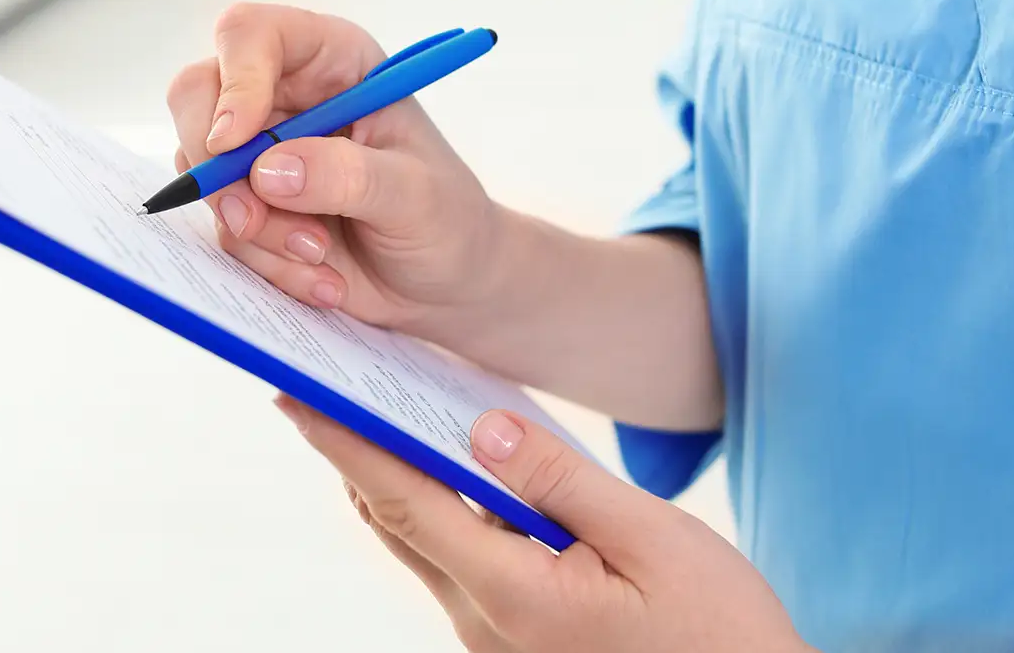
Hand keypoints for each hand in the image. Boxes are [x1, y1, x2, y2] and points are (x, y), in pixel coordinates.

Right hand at [166, 4, 505, 342]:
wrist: (447, 282)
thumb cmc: (446, 219)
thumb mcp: (414, 194)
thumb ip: (347, 175)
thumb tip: (268, 172)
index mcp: (333, 61)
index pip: (252, 35)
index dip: (234, 81)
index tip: (234, 141)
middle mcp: (286, 96)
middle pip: (197, 95)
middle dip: (215, 167)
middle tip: (252, 219)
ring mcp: (261, 153)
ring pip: (204, 173)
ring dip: (257, 228)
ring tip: (322, 254)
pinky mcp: (252, 205)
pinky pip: (225, 229)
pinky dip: (267, 262)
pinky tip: (323, 275)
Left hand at [273, 394, 811, 652]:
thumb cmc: (717, 629)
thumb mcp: (652, 540)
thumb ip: (559, 480)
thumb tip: (479, 426)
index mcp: (515, 594)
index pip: (405, 502)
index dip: (345, 445)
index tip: (296, 396)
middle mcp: (487, 622)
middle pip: (398, 522)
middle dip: (354, 453)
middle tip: (321, 386)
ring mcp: (498, 637)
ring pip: (426, 542)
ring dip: (399, 476)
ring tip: (381, 408)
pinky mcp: (517, 637)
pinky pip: (461, 559)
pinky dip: (445, 505)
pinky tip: (464, 464)